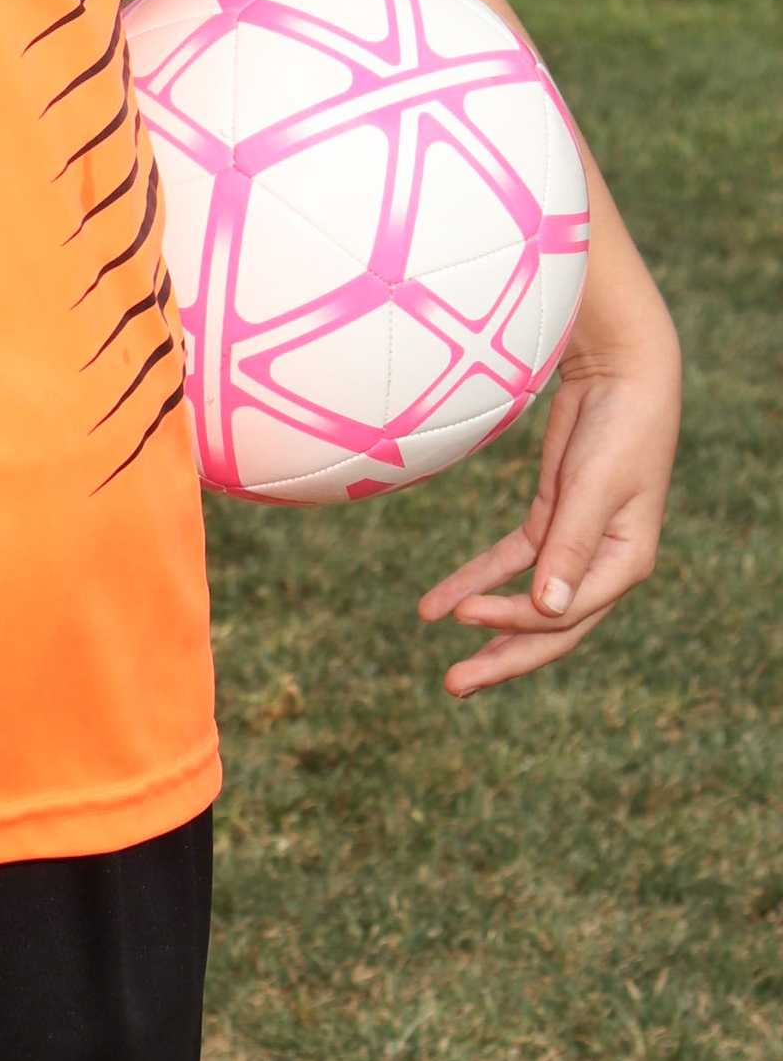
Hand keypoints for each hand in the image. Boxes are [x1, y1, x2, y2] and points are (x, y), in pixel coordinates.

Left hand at [417, 327, 680, 697]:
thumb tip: (550, 610)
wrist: (619, 374)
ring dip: (486, 628)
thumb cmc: (618, 428)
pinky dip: (475, 580)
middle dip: (502, 658)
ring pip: (526, 601)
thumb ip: (572, 546)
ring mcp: (573, 544)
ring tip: (448, 670)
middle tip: (453, 686)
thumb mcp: (595, 486)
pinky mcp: (549, 519)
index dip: (515, 621)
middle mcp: (601, 564)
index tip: (465, 614)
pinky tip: (438, 605)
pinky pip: (508, 562)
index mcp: (624, 565)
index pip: (565, 615)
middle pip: (548, 627)